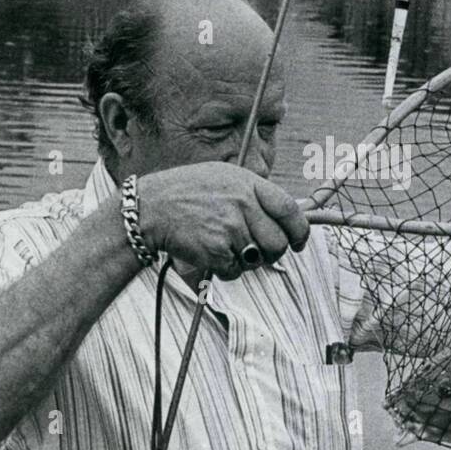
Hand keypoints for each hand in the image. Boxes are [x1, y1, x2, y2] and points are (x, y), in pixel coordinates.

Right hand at [138, 163, 308, 279]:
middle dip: (272, 253)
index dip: (300, 231)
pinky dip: (225, 270)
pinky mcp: (217, 251)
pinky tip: (209, 253)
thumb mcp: (224, 178)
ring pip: (257, 260)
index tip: (298, 242)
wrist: (151, 207)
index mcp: (249, 184)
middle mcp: (243, 204)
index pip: (289, 210)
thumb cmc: (188, 193)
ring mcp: (231, 228)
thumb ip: (254, 195)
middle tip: (256, 251)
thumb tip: (283, 219)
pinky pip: (235, 272)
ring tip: (225, 246)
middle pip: (278, 242)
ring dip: (246, 261)